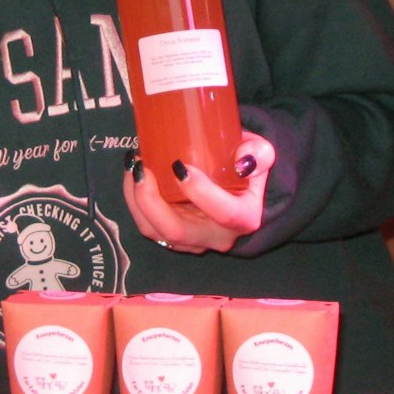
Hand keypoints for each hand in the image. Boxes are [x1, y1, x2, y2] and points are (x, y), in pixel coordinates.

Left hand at [123, 132, 275, 253]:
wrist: (238, 186)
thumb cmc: (246, 166)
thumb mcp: (261, 154)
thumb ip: (259, 153)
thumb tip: (244, 159)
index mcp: (243, 218)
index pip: (224, 213)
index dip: (201, 193)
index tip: (180, 165)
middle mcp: (216, 236)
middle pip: (176, 231)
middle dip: (151, 201)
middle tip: (141, 166)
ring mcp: (191, 240)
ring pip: (154, 230)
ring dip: (136, 199)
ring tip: (133, 164)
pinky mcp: (173, 236)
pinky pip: (147, 224)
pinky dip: (134, 200)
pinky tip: (132, 173)